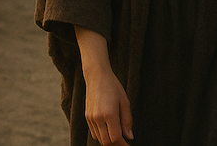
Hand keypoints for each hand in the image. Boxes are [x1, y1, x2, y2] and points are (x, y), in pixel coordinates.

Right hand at [75, 26, 133, 144]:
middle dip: (116, 144)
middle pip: (106, 141)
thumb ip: (127, 121)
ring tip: (118, 136)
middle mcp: (97, 118)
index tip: (128, 145)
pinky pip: (94, 133)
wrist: (97, 76)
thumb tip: (129, 137)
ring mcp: (90, 118)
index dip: (122, 144)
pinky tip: (109, 130)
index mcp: (109, 114)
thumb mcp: (125, 102)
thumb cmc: (113, 87)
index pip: (115, 138)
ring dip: (108, 141)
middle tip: (124, 142)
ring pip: (99, 139)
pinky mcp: (87, 117)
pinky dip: (102, 135)